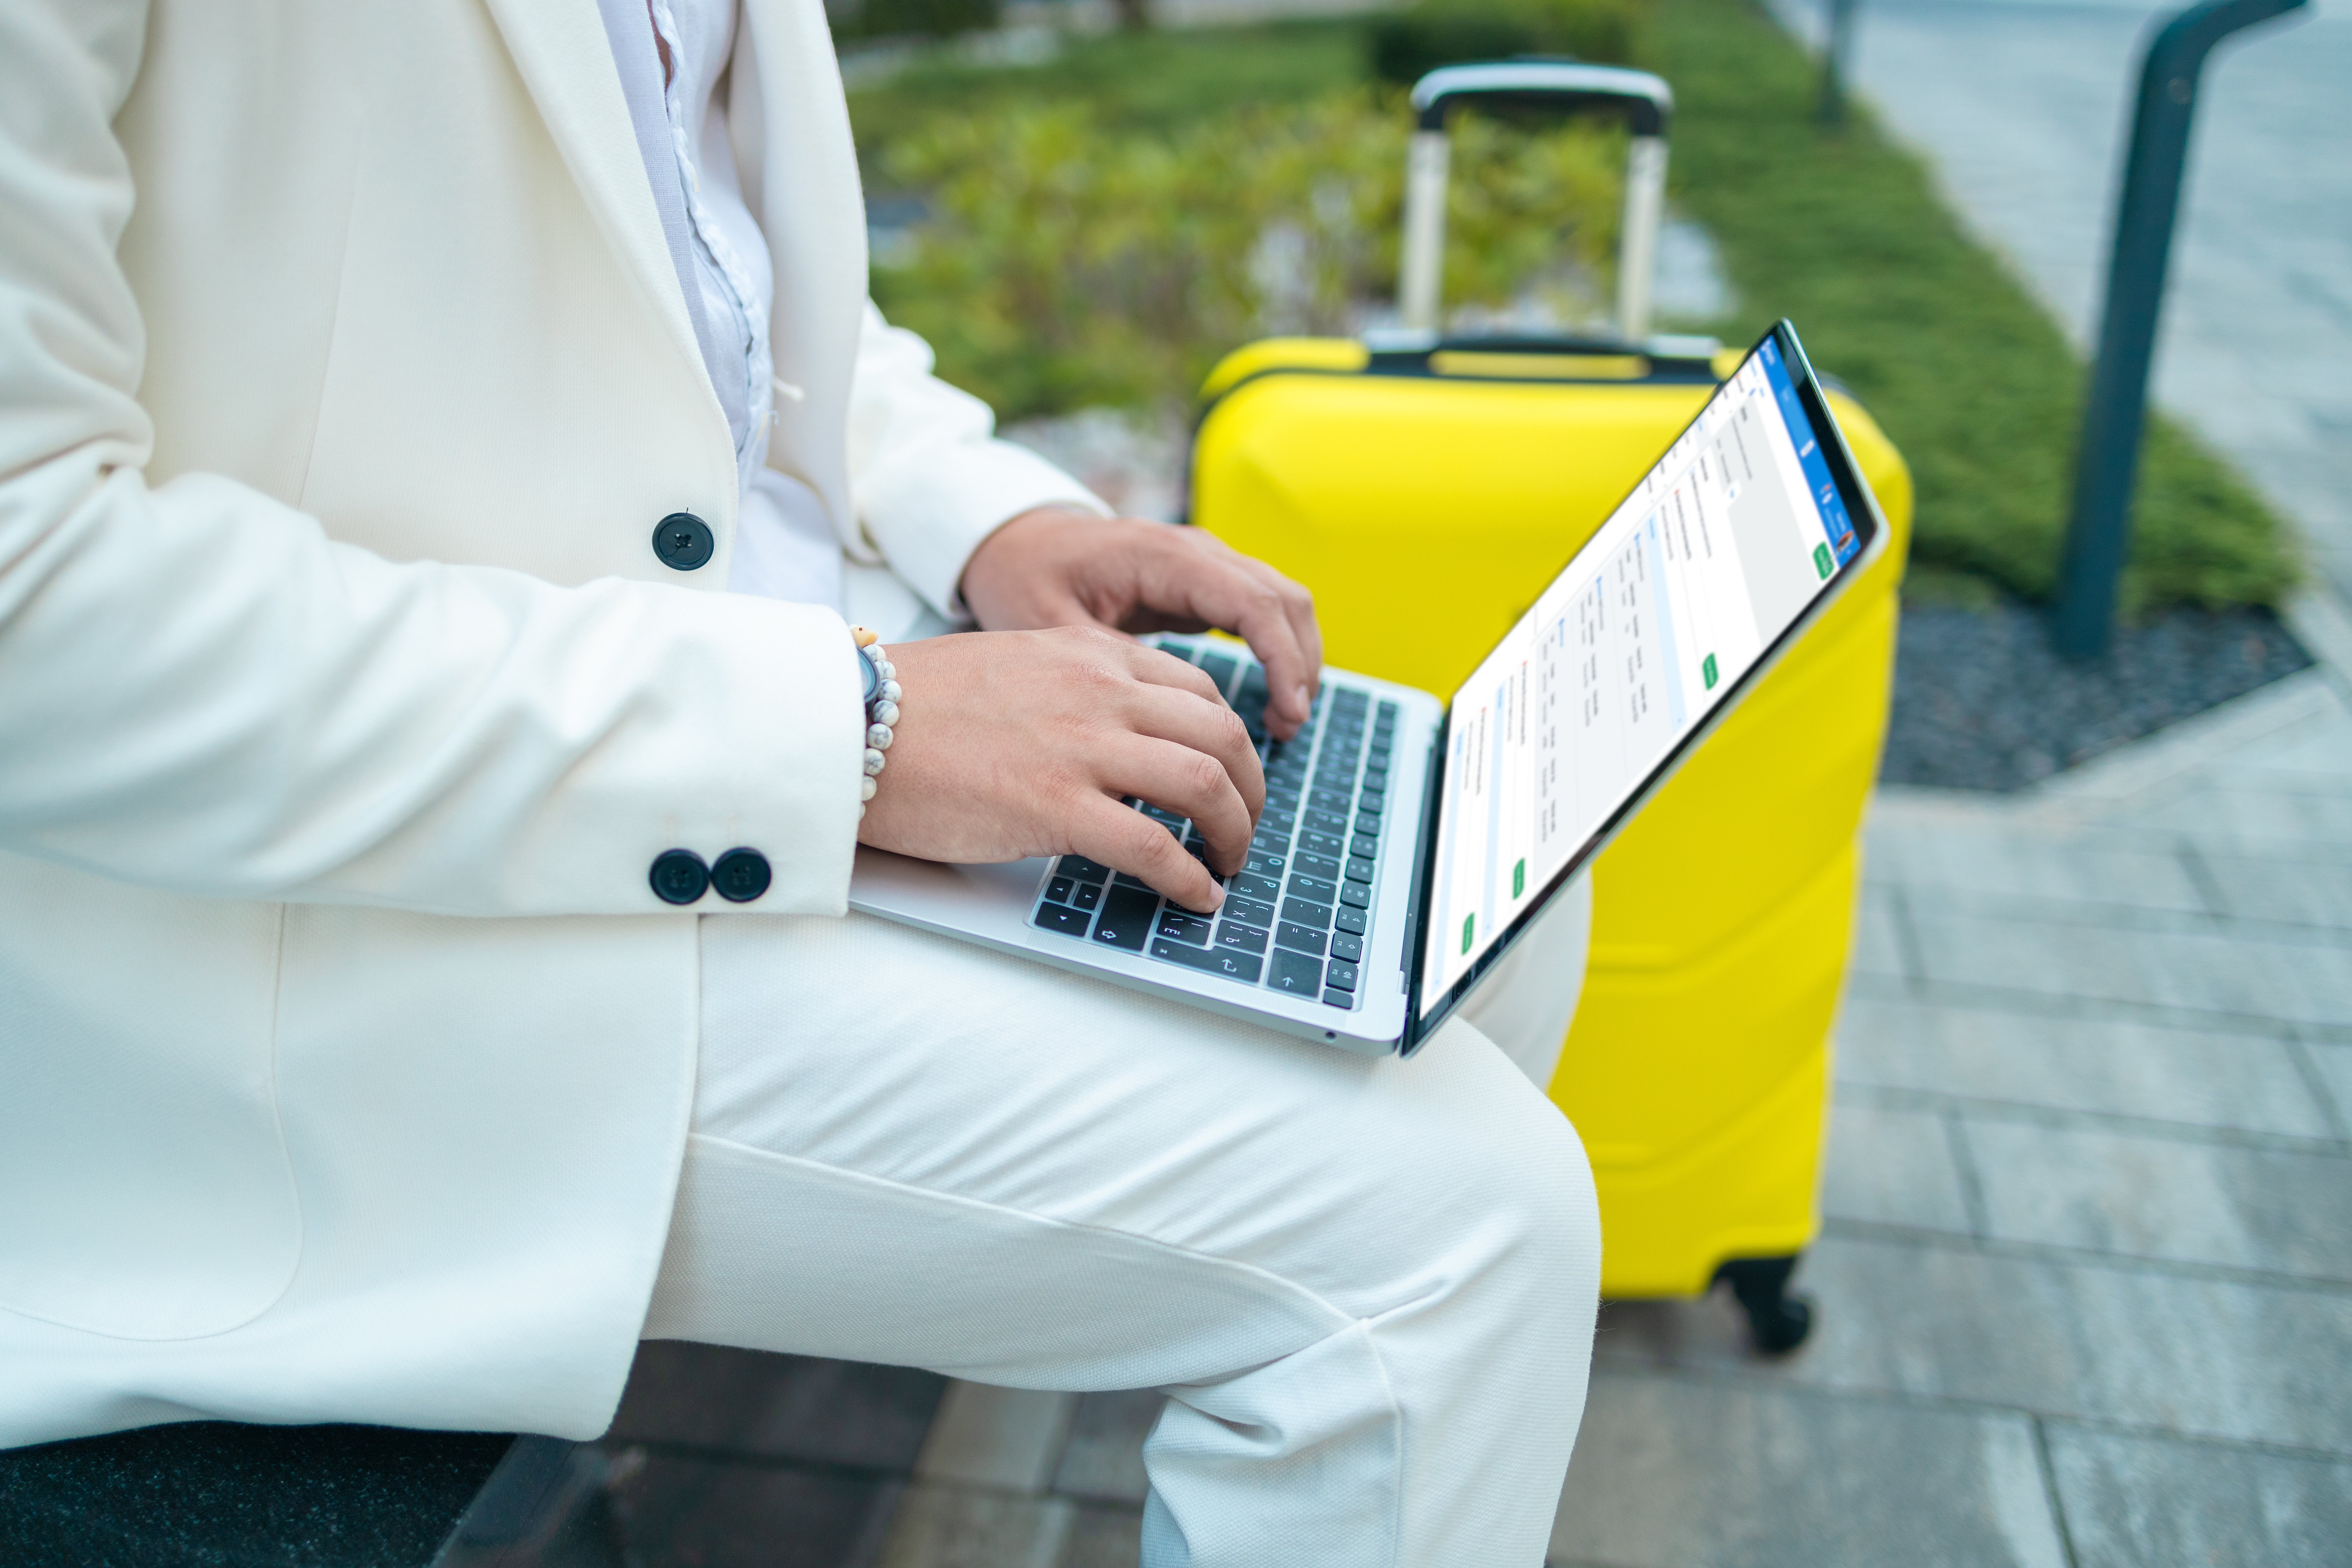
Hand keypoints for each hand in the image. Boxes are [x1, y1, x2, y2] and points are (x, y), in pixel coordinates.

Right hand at [856, 627, 1262, 912]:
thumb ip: (1075, 688)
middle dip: (1252, 788)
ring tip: (1228, 865)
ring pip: (1205, 784)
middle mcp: (1100, 691)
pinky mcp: (1055, 805)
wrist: (852, 723)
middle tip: (1244, 827)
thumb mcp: (1018, 669)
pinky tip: (1195, 899)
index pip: (1198, 689)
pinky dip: (1189, 879)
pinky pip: (1154, 846)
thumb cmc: (920, 707)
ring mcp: (1081, 747)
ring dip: (1234, 832)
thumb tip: (1113, 736)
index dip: (1230, 739)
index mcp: (1091, 654)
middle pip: (1223, 734)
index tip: (1230, 774)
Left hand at [959, 508, 1323, 741]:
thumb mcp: (1051, 628)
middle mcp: (1196, 550)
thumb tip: (1162, 726)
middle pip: (1284, 598)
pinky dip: (1277, 652)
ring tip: (1283, 721)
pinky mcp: (1203, 582)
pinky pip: (1261, 612)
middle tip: (1288, 728)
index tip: (1288, 714)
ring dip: (1296, 659)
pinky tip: (1266, 700)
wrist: (1016, 542)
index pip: (1253, 601)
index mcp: (1163, 554)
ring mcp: (1205, 563)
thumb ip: (1107, 669)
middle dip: (1300, 663)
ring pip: (1283, 602)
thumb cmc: (1027, 579)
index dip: (1282, 659)